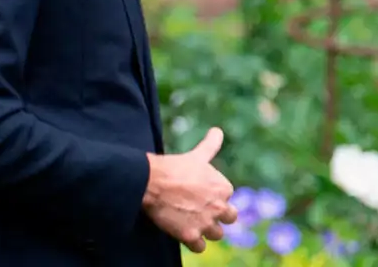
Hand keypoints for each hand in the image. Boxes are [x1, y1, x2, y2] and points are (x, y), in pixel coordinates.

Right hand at [142, 127, 236, 252]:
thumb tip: (218, 130)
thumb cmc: (172, 167)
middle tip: (199, 210)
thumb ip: (210, 145)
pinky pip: (200, 247)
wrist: (149, 181)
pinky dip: (194, 242)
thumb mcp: (195, 156)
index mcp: (223, 187)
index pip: (227, 196)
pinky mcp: (191, 236)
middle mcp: (219, 206)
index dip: (213, 195)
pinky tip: (184, 233)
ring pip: (216, 234)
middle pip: (229, 217)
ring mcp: (206, 223)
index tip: (199, 192)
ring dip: (206, 230)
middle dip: (216, 215)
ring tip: (191, 221)